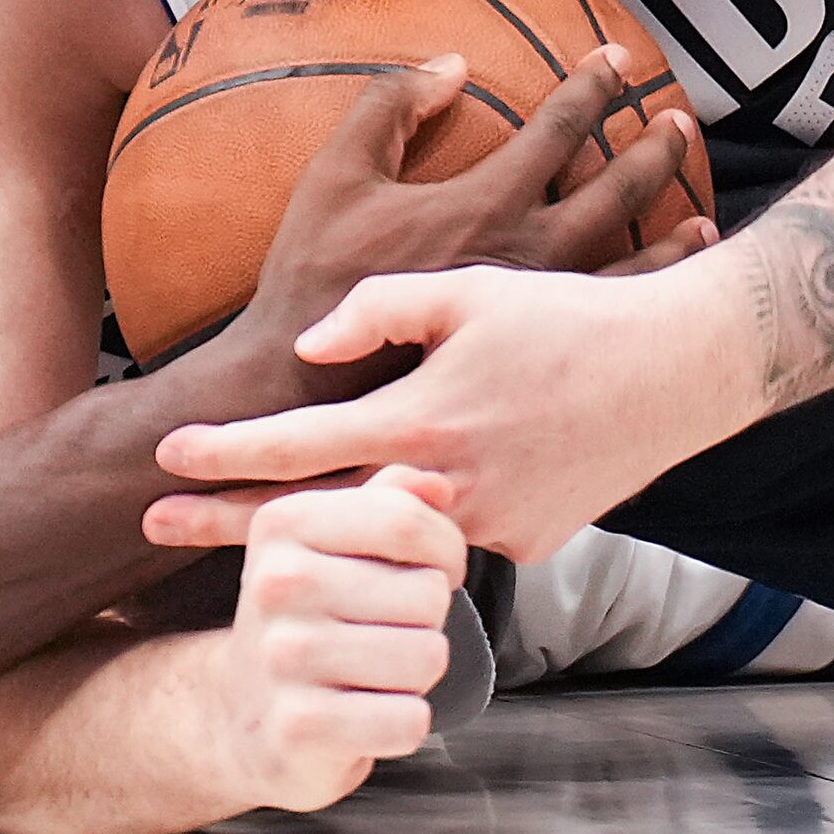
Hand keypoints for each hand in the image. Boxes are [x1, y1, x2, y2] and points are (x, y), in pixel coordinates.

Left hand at [150, 260, 744, 563]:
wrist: (680, 372)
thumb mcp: (470, 289)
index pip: (296, 451)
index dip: (222, 457)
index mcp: (422, 421)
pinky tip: (445, 476)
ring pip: (387, 532)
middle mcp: (446, 490)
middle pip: (312, 519)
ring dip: (334, 525)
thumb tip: (311, 348)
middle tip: (153, 526)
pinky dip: (433, 508)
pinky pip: (458, 529)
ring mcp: (488, 528)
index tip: (163, 463)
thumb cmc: (571, 317)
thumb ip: (378, 312)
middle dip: (228, 524)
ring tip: (274, 514)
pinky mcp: (528, 544)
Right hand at [195, 47, 712, 402]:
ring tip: (703, 218)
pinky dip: (648, 304)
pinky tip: (666, 304)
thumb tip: (452, 61)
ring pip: (632, 264)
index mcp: (487, 203)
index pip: (560, 128)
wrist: (301, 390)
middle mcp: (530, 254)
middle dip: (652, 150)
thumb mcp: (336, 174)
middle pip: (617, 189)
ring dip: (671, 232)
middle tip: (678, 120)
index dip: (593, 86)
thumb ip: (390, 106)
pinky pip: (612, 324)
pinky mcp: (535, 360)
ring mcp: (540, 312)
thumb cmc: (313, 280)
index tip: (619, 59)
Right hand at [216, 465, 466, 814]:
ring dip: (416, 675)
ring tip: (371, 672)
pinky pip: (408, 720)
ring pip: (427, 656)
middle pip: (428, 593)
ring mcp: (282, 657)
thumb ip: (390, 501)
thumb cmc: (312, 616)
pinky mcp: (298, 728)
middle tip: (382, 632)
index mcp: (285, 522)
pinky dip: (403, 723)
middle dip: (426, 621)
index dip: (445, 552)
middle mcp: (276, 583)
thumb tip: (440, 485)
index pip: (408, 520)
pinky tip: (364, 716)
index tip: (425, 571)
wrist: (241, 714)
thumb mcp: (336, 543)